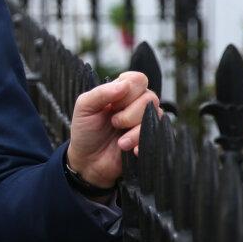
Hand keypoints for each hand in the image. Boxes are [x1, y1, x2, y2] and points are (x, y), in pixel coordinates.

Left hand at [67, 71, 159, 188]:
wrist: (88, 162)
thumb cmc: (85, 131)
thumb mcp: (84, 107)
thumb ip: (101, 92)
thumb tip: (125, 84)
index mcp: (121, 92)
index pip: (138, 79)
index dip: (129, 90)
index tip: (112, 104)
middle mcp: (137, 105)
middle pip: (149, 97)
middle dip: (128, 113)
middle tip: (113, 122)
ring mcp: (145, 122)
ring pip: (155, 116)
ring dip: (133, 131)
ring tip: (120, 141)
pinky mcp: (151, 139)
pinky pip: (158, 135)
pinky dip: (141, 142)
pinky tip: (129, 149)